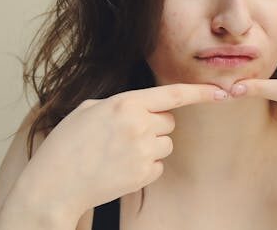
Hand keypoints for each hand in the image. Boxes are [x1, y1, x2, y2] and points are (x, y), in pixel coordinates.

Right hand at [14, 83, 228, 219]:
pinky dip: (145, 167)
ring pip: (166, 144)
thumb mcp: (89, 110)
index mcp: (125, 103)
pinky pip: (158, 165)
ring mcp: (143, 151)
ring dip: (150, 147)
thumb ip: (121, 104)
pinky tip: (120, 168)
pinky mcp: (144, 174)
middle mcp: (139, 125)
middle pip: (169, 121)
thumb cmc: (67, 145)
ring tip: (119, 153)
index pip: (173, 94)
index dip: (200, 92)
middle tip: (125, 135)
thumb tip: (143, 107)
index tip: (221, 92)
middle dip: (154, 125)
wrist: (54, 185)